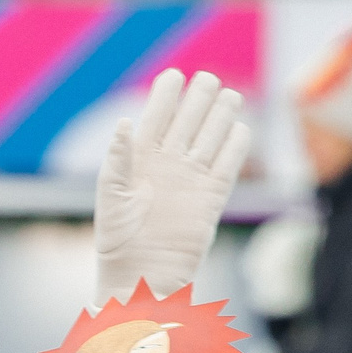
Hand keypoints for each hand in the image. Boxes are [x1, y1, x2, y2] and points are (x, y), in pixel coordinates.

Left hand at [93, 69, 250, 303]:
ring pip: (210, 137)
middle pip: (189, 120)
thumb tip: (125, 123)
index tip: (173, 76)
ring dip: (220, 115)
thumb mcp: (112, 197)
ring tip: (228, 95)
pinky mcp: (212, 197)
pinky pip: (228, 165)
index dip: (166, 95)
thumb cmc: (118, 240)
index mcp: (140, 158)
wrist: (142, 276)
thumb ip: (118, 159)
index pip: (156, 117)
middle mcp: (168, 164)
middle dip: (198, 98)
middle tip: (207, 79)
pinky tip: (239, 129)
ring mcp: (191, 178)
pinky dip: (235, 147)